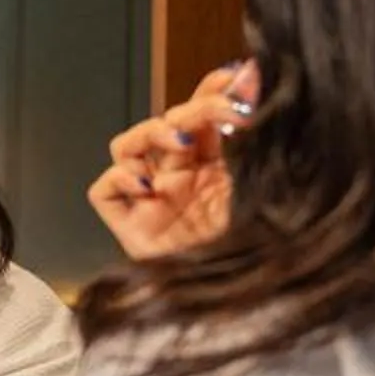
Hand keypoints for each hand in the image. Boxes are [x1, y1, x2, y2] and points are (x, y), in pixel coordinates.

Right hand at [88, 58, 255, 256]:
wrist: (255, 302)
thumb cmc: (270, 248)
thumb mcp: (269, 181)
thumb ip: (260, 133)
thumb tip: (254, 73)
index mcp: (217, 167)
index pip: (203, 114)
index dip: (213, 88)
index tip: (238, 75)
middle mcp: (182, 180)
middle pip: (169, 124)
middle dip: (196, 109)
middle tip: (227, 111)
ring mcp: (154, 202)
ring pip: (128, 147)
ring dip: (151, 133)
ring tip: (181, 143)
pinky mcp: (132, 228)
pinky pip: (105, 191)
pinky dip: (119, 179)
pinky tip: (149, 187)